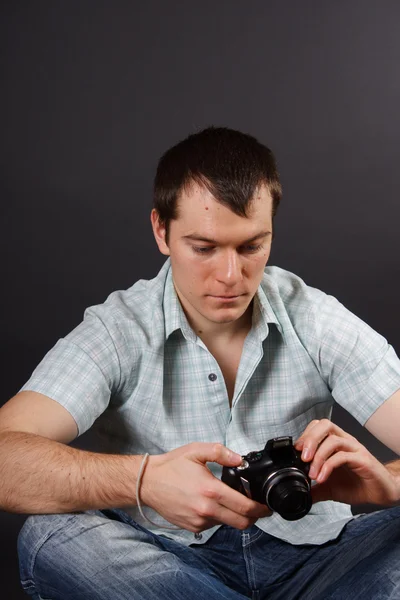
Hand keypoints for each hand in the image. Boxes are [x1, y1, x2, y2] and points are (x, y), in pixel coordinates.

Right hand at [140, 442, 270, 532]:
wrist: (148, 483)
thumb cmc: (172, 466)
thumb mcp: (196, 451)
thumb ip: (220, 452)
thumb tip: (239, 459)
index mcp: (211, 491)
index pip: (244, 507)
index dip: (260, 509)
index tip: (267, 507)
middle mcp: (206, 510)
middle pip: (241, 523)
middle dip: (254, 518)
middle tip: (258, 509)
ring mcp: (199, 522)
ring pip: (227, 524)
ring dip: (233, 516)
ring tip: (230, 501)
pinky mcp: (192, 528)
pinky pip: (212, 525)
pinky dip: (218, 517)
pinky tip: (211, 504)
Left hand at [295, 419, 397, 506]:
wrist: (382, 494)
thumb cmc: (358, 485)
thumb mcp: (329, 488)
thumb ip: (314, 488)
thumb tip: (299, 493)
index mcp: (337, 442)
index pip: (318, 426)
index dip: (305, 435)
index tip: (296, 452)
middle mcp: (345, 441)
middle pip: (325, 425)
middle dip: (310, 439)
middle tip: (302, 458)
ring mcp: (355, 449)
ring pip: (333, 439)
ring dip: (318, 455)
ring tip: (311, 473)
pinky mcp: (363, 460)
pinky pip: (343, 456)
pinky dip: (328, 466)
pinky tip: (322, 478)